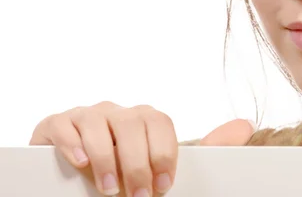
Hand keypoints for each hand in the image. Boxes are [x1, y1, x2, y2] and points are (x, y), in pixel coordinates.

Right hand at [29, 102, 253, 195]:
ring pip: (98, 123)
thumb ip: (205, 148)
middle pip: (131, 123)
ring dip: (106, 159)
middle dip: (137, 163)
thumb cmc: (123, 171)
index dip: (163, 153)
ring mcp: (86, 116)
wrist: (74, 179)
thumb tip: (244, 125)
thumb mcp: (161, 165)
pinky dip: (73, 143)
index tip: (163, 187)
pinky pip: (64, 124)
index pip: (159, 123)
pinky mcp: (56, 124)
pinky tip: (80, 163)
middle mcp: (116, 113)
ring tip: (108, 191)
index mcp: (143, 120)